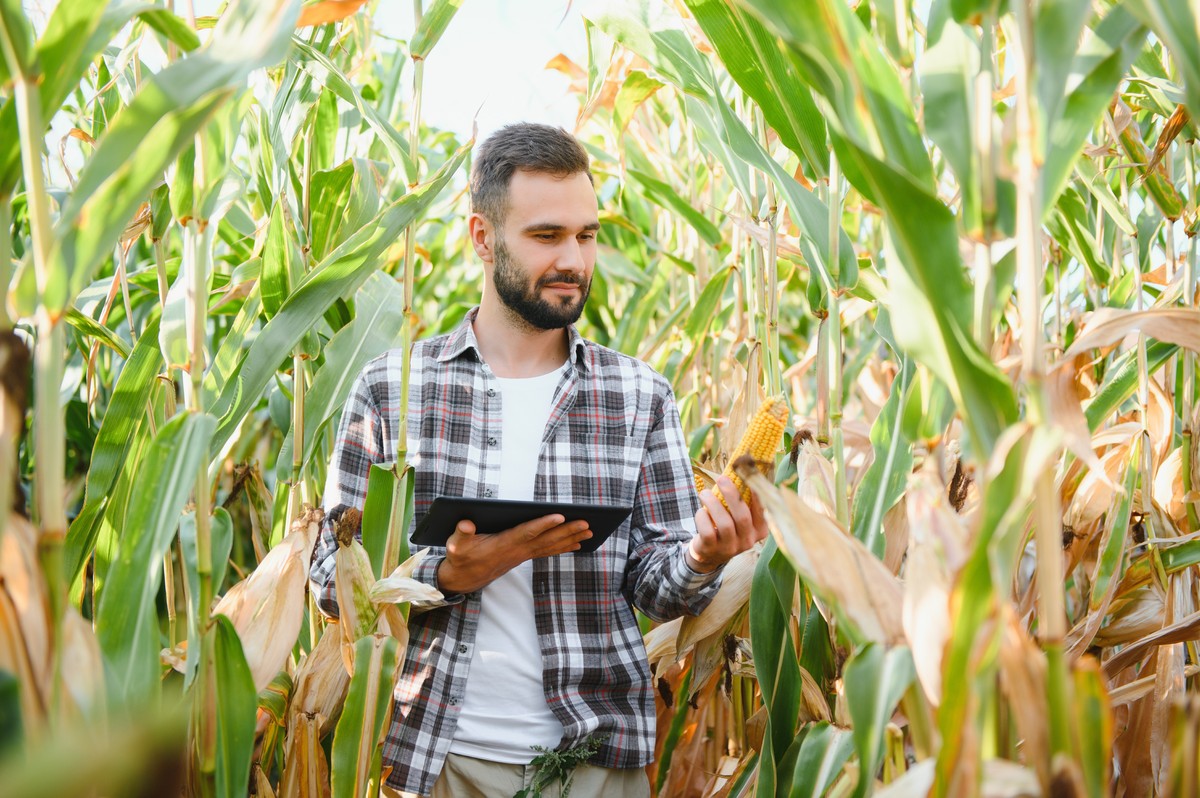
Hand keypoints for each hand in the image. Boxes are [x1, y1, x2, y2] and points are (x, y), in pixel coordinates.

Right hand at [435, 514, 592, 594]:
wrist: (464, 578)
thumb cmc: (461, 557)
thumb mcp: (456, 545)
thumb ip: (460, 534)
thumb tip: (466, 523)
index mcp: (503, 545)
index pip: (527, 533)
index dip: (543, 524)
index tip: (560, 515)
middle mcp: (517, 551)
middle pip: (546, 540)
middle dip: (567, 532)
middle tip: (587, 524)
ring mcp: (523, 555)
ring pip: (551, 546)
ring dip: (571, 539)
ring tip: (590, 531)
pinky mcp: (524, 556)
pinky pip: (548, 551)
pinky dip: (564, 546)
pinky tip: (577, 542)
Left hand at [686, 477, 768, 572]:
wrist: (709, 552)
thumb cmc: (727, 525)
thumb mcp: (738, 516)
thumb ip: (743, 500)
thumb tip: (742, 468)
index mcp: (760, 530)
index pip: (762, 510)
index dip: (756, 491)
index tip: (747, 473)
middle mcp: (748, 541)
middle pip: (743, 516)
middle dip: (731, 495)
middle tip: (721, 478)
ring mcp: (731, 547)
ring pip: (725, 524)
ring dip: (713, 504)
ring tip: (705, 493)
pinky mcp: (712, 549)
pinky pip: (708, 531)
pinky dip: (703, 517)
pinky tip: (701, 512)